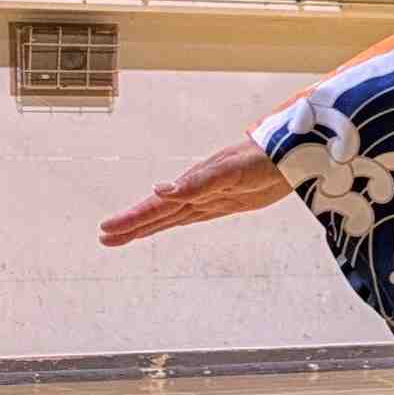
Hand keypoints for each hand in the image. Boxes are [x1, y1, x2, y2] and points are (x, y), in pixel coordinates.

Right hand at [100, 139, 292, 245]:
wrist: (289, 156)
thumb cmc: (261, 158)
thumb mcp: (230, 170)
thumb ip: (197, 182)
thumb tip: (159, 190)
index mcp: (192, 184)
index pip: (156, 206)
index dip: (132, 219)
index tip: (107, 230)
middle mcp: (195, 191)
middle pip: (157, 213)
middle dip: (131, 226)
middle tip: (105, 238)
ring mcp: (208, 197)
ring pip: (170, 217)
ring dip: (146, 227)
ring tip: (122, 237)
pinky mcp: (223, 203)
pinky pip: (190, 217)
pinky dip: (171, 222)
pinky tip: (162, 226)